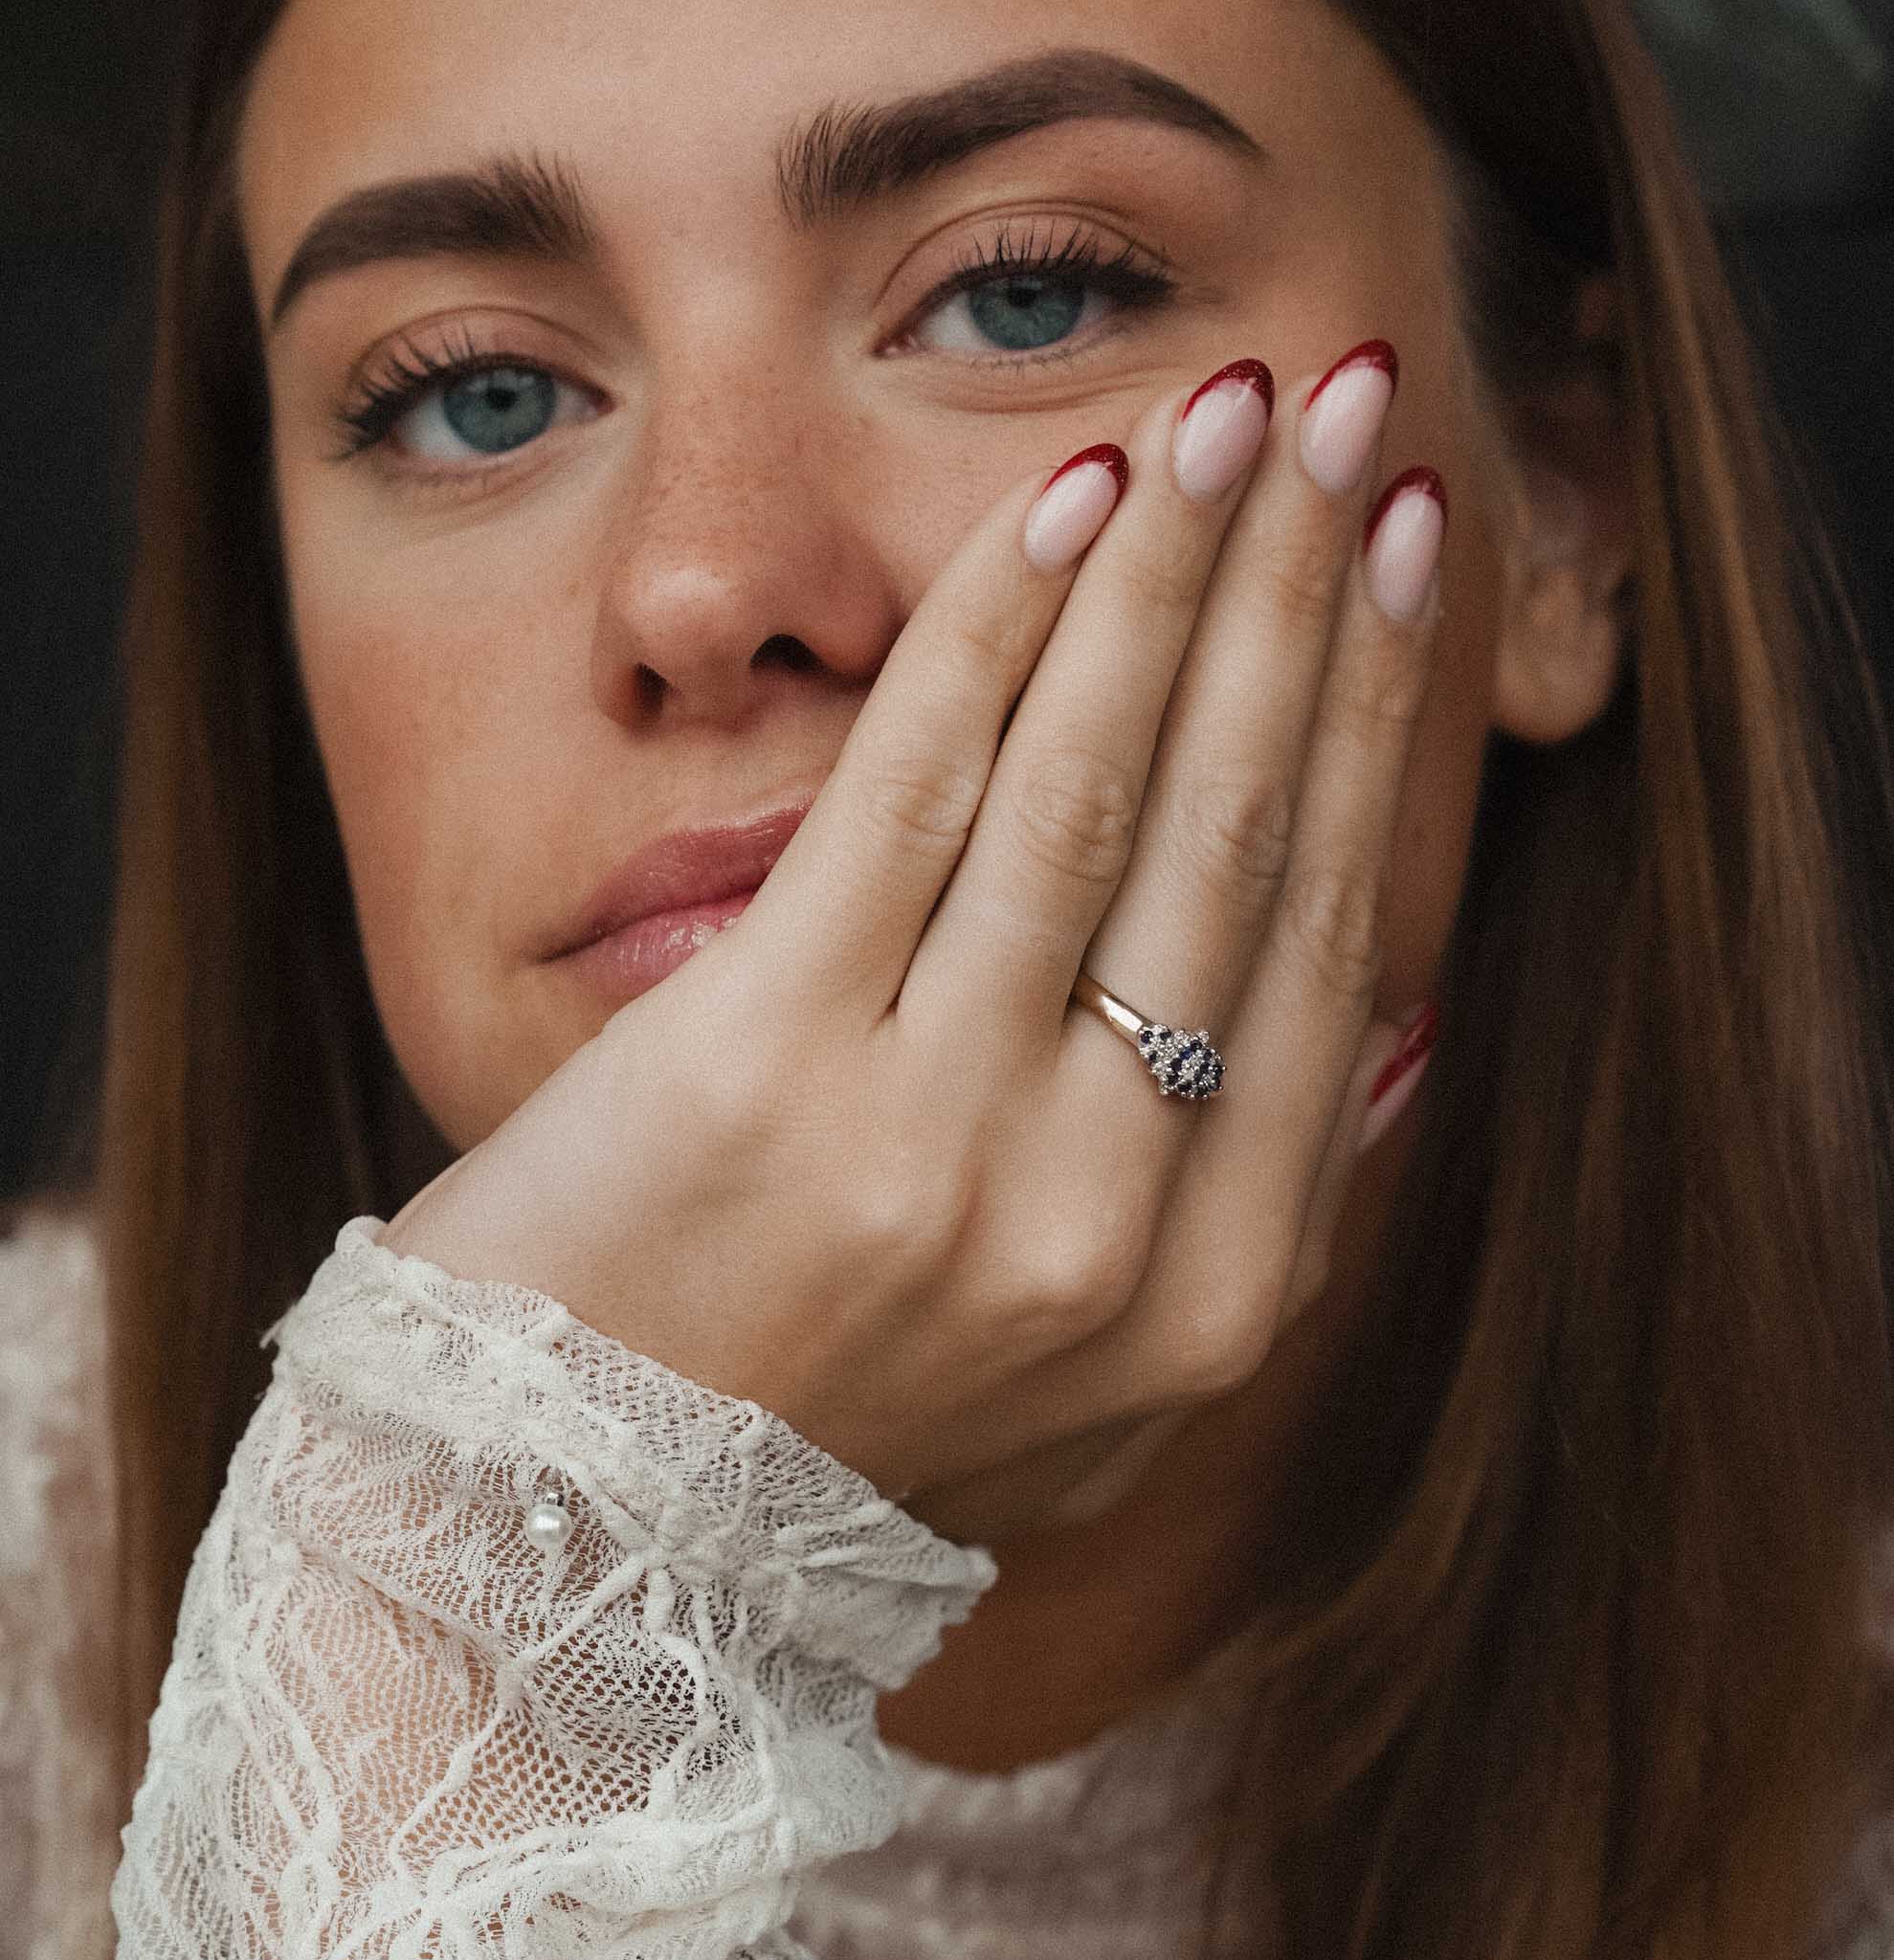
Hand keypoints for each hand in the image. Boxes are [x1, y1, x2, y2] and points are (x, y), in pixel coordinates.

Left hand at [383, 344, 1445, 1542]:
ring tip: (1243, 411)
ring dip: (1187, 569)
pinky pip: (918, 789)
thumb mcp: (1084, 1413)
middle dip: (1311, 593)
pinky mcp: (762, 1066)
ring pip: (1100, 788)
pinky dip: (1003, 626)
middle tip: (1363, 413)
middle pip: (1240, 836)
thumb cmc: (819, 1436)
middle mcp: (1101, 1222)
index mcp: (1207, 1301)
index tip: (1404, 559)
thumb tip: (1391, 1026)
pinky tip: (1070, 498)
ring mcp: (933, 1145)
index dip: (1376, 719)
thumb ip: (1248, 1235)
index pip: (1325, 936)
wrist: (556, 1549)